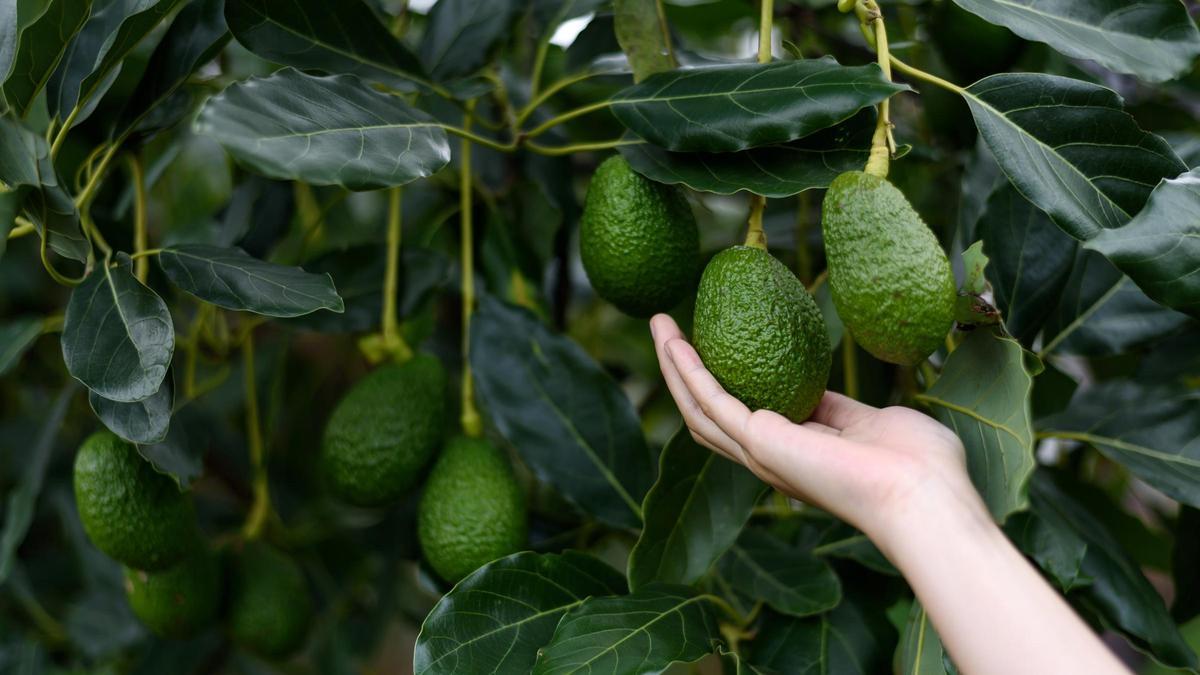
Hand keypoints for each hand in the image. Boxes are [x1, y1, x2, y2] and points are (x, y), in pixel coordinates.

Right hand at [650, 314, 988, 544]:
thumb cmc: (918, 465)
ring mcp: (762, 454)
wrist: (922, 495)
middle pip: (709, 413)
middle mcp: (771, 459)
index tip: (717, 343)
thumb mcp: (873, 423)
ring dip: (674, 367)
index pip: (749, 416)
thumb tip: (826, 392)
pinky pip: (712, 401)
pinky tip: (675, 344)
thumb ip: (843, 412)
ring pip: (698, 408)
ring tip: (660, 327)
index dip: (727, 382)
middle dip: (685, 372)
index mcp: (798, 454)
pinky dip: (689, 371)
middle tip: (669, 331)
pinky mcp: (759, 443)